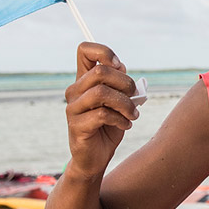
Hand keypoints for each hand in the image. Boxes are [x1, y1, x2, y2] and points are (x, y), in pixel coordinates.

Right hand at [63, 42, 140, 178]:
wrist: (96, 158)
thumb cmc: (109, 126)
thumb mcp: (118, 101)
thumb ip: (119, 84)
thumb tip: (122, 68)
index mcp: (84, 80)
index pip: (84, 50)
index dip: (104, 51)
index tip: (120, 65)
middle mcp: (75, 91)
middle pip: (100, 71)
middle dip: (125, 82)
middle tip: (135, 96)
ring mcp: (73, 108)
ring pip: (101, 92)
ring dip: (125, 103)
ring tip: (133, 114)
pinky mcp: (76, 126)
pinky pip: (102, 114)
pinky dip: (120, 119)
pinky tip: (126, 125)